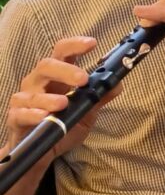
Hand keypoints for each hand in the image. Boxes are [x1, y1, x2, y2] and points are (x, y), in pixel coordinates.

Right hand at [5, 37, 120, 157]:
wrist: (43, 151)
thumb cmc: (63, 126)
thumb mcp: (86, 112)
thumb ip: (99, 98)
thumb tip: (117, 84)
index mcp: (56, 77)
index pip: (62, 53)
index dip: (75, 46)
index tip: (92, 43)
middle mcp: (38, 83)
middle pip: (46, 66)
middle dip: (64, 70)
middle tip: (82, 79)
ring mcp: (25, 100)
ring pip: (32, 92)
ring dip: (49, 97)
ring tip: (64, 103)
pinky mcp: (16, 119)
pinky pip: (20, 113)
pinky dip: (33, 114)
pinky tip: (44, 117)